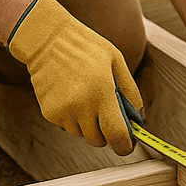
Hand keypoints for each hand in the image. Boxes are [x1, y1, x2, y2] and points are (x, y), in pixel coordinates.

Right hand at [6, 0, 142, 154]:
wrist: (48, 40)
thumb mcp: (116, 62)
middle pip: (98, 139)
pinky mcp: (49, 113)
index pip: (116, 135)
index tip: (128, 145)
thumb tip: (137, 117)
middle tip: (107, 113)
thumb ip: (130, 91)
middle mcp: (81, 107)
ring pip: (81, 134)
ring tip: (87, 97)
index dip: (124, 145)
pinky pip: (66, 126)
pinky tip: (72, 96)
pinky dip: (72, 118)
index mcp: (102, 93)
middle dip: (106, 132)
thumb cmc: (86, 48)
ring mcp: (62, 112)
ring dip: (88, 124)